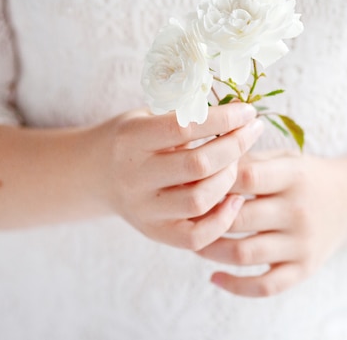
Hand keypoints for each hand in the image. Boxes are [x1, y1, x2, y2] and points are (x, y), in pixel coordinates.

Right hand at [84, 103, 262, 250]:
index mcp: (132, 139)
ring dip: (229, 179)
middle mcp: (135, 177)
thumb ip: (182, 113)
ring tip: (237, 162)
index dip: (223, 119)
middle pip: (197, 165)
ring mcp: (144, 210)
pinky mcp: (155, 233)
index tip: (248, 111)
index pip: (185, 128)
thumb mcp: (146, 116)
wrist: (94, 174)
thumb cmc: (131, 139)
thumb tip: (233, 109)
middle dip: (234, 146)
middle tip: (252, 132)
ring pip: (199, 201)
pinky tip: (235, 198)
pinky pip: (196, 237)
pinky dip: (222, 220)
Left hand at [197, 151, 346, 296]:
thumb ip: (249, 159)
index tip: (192, 181)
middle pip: (239, 218)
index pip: (246, 177)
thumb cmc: (305, 176)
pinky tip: (215, 276)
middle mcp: (299, 211)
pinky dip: (236, 286)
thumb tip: (203, 161)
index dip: (214, 179)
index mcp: (293, 177)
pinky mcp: (304, 269)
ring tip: (195, 241)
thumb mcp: (285, 158)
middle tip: (184, 215)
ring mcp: (302, 243)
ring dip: (211, 250)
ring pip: (244, 254)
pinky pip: (266, 286)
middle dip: (205, 217)